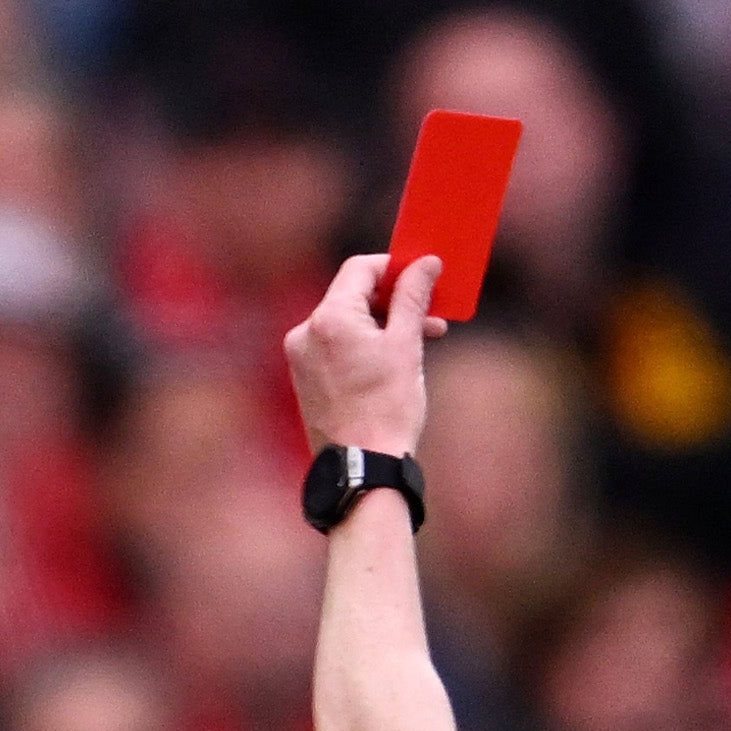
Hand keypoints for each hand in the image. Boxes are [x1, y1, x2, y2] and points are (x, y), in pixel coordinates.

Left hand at [285, 254, 438, 458]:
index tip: (422, 277)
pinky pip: (335, 347)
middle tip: (430, 314)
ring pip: (346, 323)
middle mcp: (306, 331)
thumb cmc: (388, 410)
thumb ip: (413, 297)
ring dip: (381, 326)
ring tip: (417, 344)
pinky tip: (390, 364)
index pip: (361, 269)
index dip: (394, 267)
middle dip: (393, 302)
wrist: (363, 467)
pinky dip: (362, 347)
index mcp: (330, 318)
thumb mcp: (407, 346)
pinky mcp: (304, 378)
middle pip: (352, 296)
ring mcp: (301, 356)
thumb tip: (427, 263)